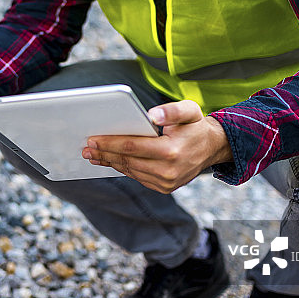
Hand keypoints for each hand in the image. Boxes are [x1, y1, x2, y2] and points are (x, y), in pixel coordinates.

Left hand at [82, 100, 232, 192]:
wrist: (212, 147)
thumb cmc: (195, 126)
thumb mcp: (189, 110)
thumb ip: (171, 110)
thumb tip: (151, 114)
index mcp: (172, 151)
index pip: (132, 147)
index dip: (110, 143)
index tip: (93, 139)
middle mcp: (168, 171)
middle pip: (127, 161)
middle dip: (104, 153)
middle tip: (86, 147)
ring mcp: (166, 182)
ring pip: (130, 171)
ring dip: (110, 162)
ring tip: (93, 154)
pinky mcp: (164, 187)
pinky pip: (137, 177)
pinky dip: (122, 168)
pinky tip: (110, 161)